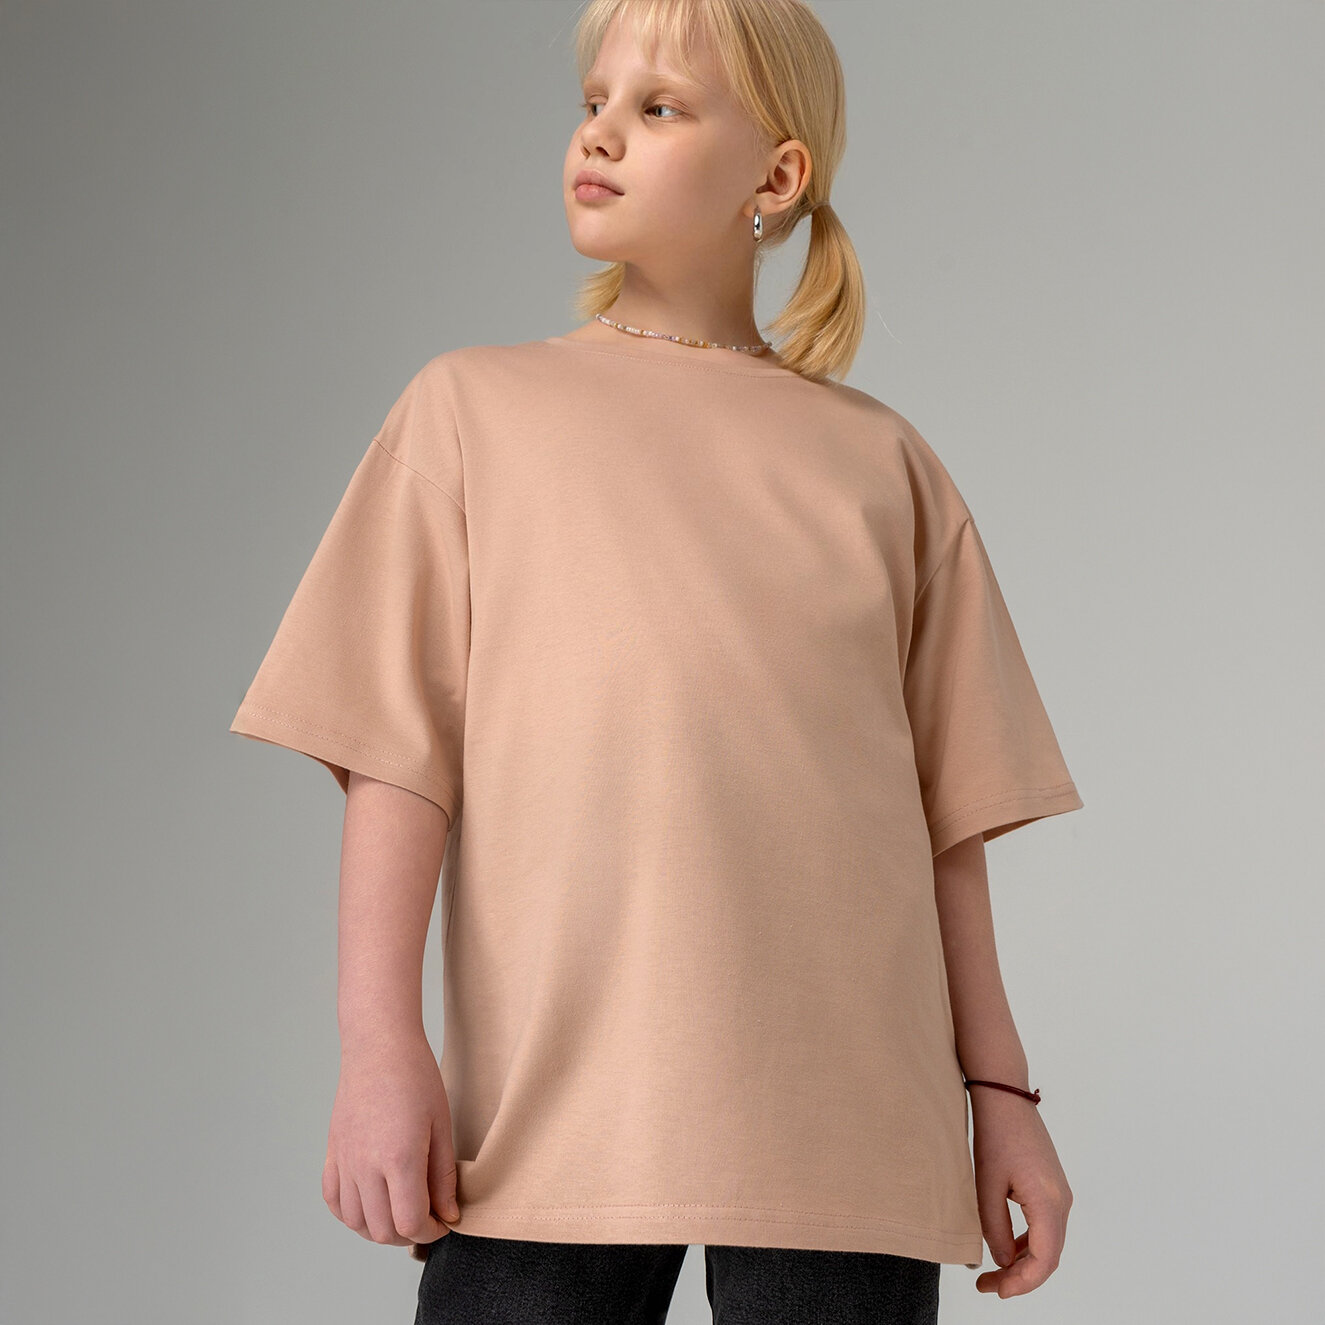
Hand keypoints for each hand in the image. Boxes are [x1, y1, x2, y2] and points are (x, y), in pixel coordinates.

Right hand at [322, 1034, 460, 1256]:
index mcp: (399, 1159)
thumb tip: (449, 1214)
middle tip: (427, 1218)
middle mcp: (366, 1166)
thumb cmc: (415, 1077)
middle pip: (382, 1231)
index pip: (410, 1223)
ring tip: (401, 1211)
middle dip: (409, 1234)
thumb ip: (444, 1176)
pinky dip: (351, 1213)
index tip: (444, 1222)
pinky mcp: (333, 1153)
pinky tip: (371, 1202)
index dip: (431, 1232)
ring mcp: (345, 1161)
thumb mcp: (441, 1125)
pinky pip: (333, 1201)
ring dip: (380, 1229)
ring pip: (356, 1222)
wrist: (379, 1046)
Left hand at [969, 1087, 1071, 1296]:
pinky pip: (1046, 1227)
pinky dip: (1028, 1244)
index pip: (1044, 1261)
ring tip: (993, 1273)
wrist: (1005, 1096)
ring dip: (1024, 1262)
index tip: (996, 1291)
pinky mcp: (1052, 1186)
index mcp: (1049, 1202)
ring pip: (1049, 1244)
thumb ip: (995, 1228)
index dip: (1022, 1283)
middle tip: (988, 1286)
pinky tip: (1006, 1249)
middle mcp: (1062, 1201)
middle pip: (1049, 1257)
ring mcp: (1060, 1194)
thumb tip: (1002, 1261)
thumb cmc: (995, 1134)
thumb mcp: (987, 1185)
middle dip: (1020, 1278)